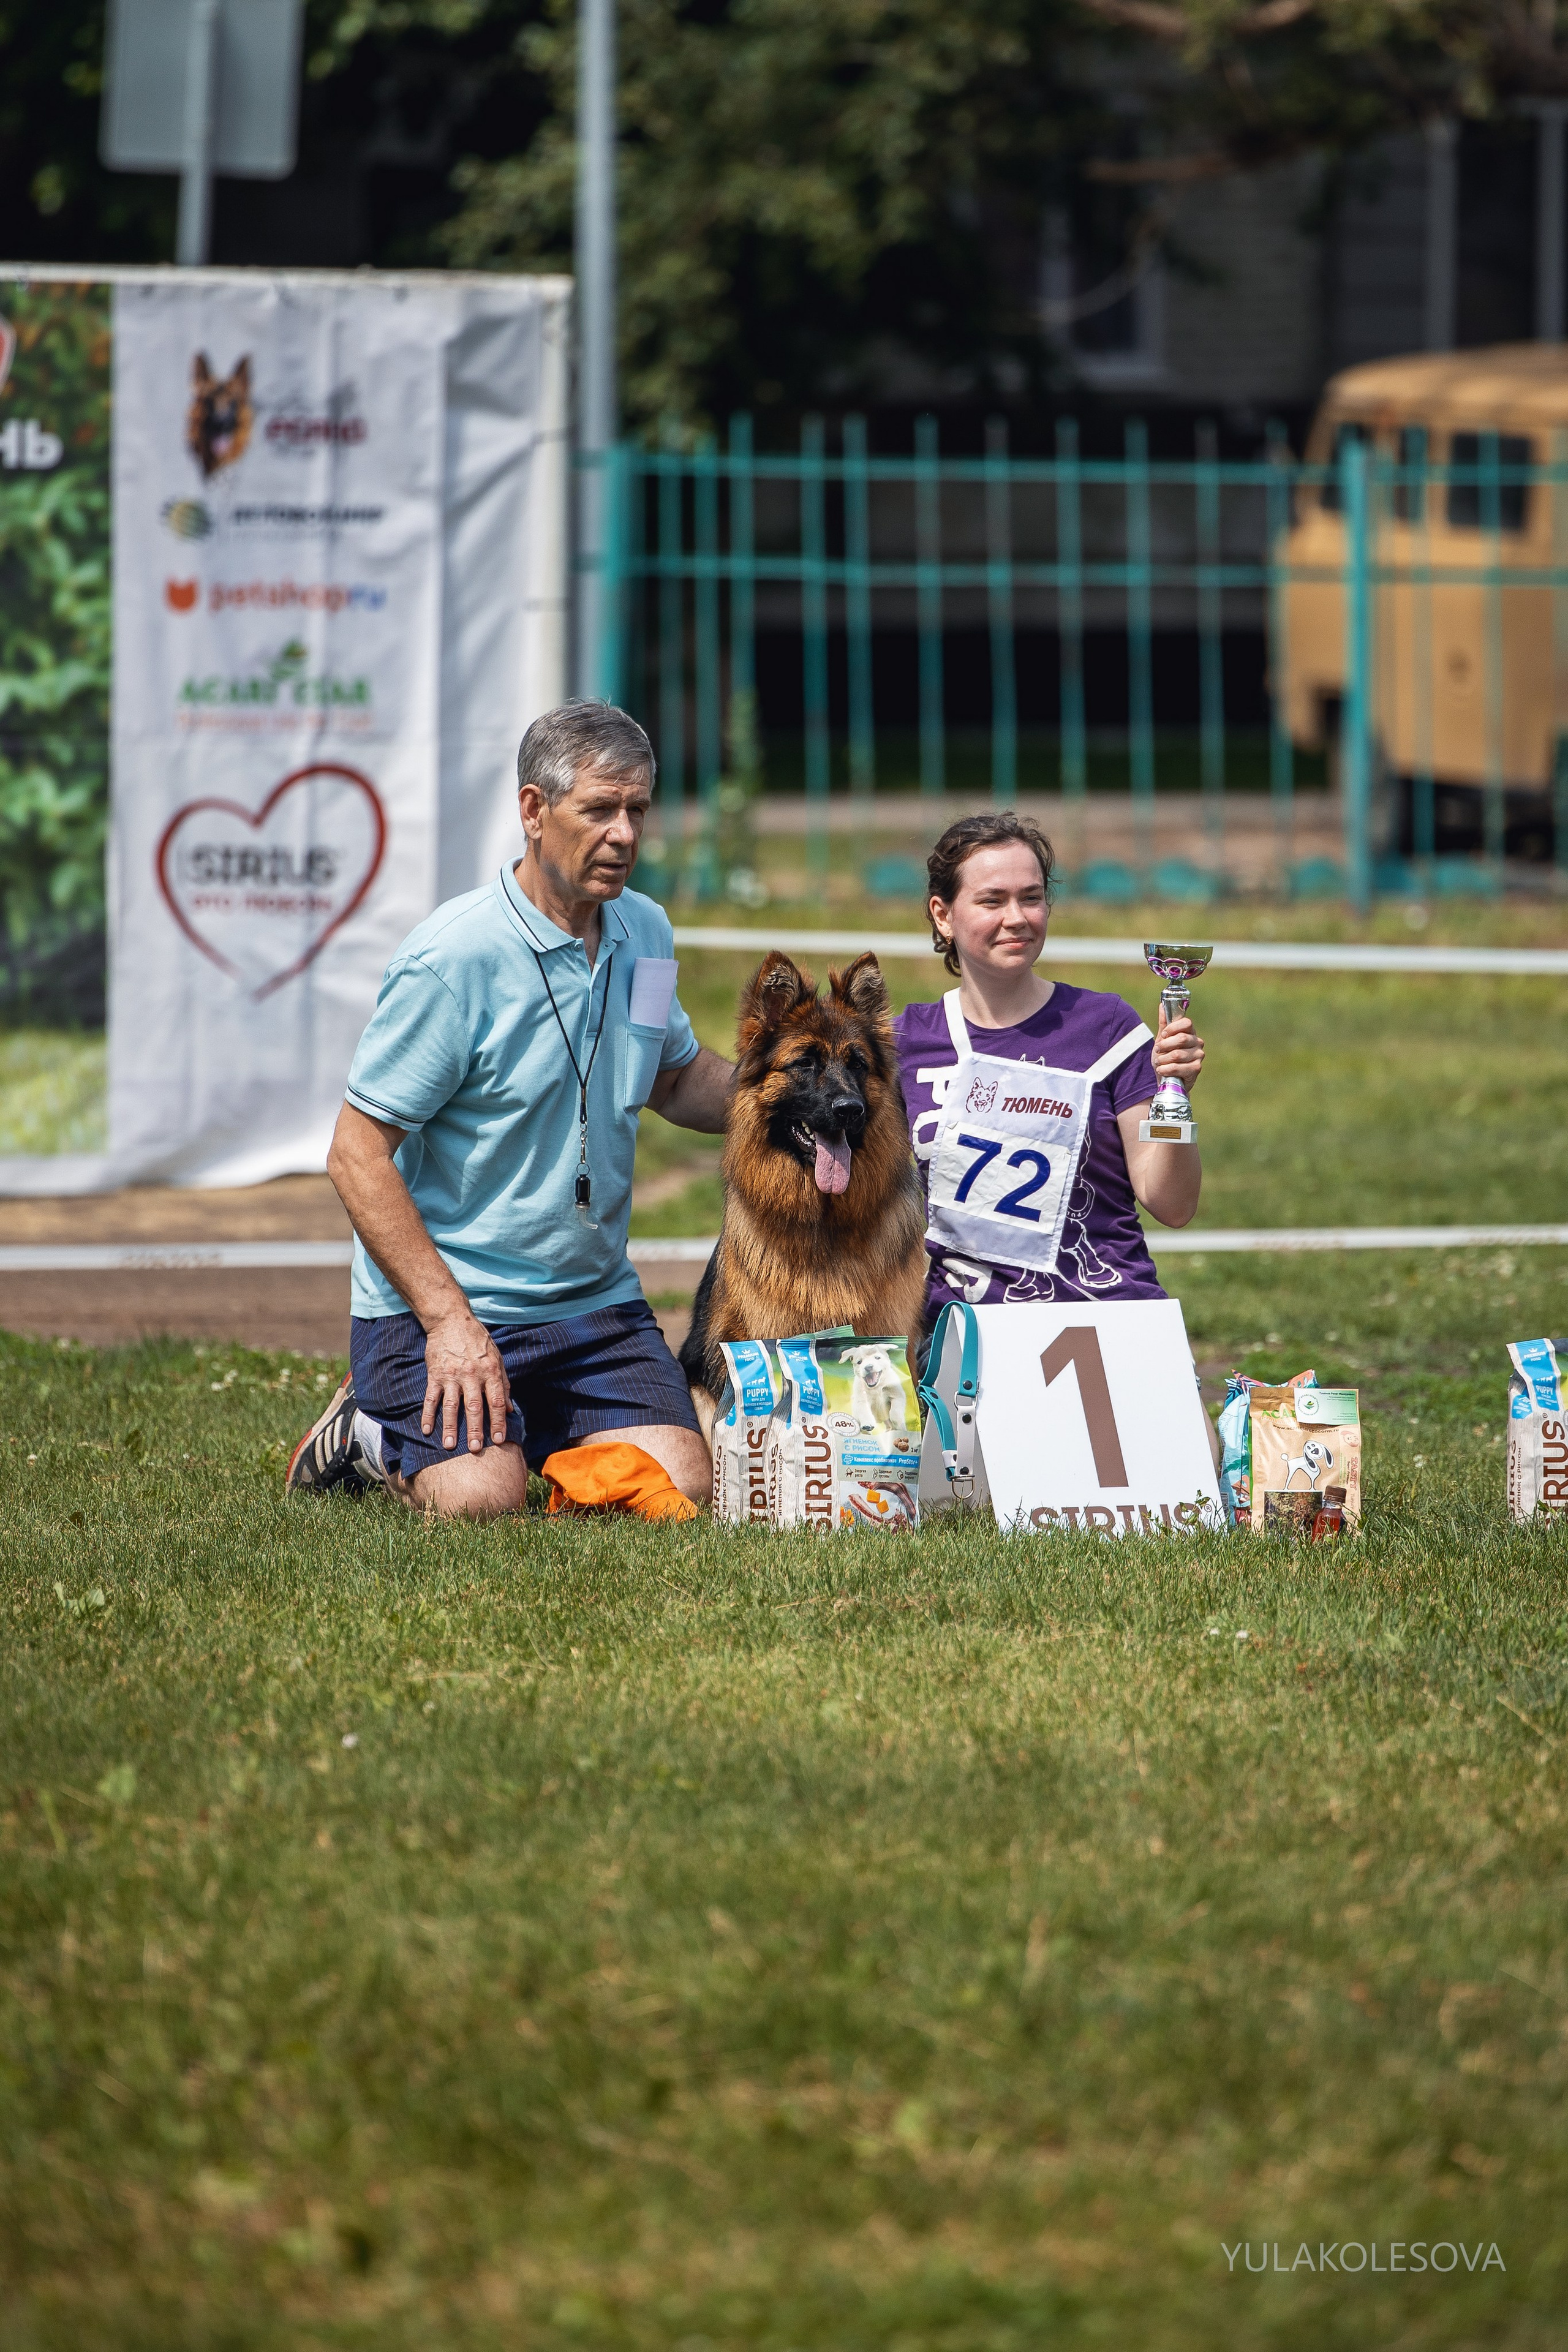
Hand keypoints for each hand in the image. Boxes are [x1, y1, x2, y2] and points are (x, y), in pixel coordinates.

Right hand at [421, 1311, 512, 1452]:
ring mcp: (451, 1376)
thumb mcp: (497, 1358)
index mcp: (490, 1372)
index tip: (499, 1440)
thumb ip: (504, 1384)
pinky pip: (431, 1398)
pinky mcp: (435, 1374)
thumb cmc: (478, 1340)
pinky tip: (426, 1430)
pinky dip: (428, 1414)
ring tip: (449, 1446)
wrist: (451, 1320)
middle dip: (475, 1430)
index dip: (498, 1422)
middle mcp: (471, 1375)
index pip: (496, 1402)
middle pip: (474, 1407)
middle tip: (475, 1449)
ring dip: (450, 1427)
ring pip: (451, 1406)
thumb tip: (510, 1409)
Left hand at [1152, 1005, 1204, 1089]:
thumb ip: (1164, 1023)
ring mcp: (1199, 1056)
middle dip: (1164, 1045)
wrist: (1166, 1079)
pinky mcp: (1196, 1069)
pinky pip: (1177, 1067)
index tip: (1163, 1035)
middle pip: (1181, 1038)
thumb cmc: (1165, 1057)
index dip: (1172, 1028)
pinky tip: (1162, 1070)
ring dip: (1162, 1059)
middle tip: (1158, 1050)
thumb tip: (1162, 1004)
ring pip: (1177, 1054)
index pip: (1186, 1023)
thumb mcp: (1162, 1039)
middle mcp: (1198, 1043)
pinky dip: (1165, 1069)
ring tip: (1159, 1062)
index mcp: (1191, 1032)